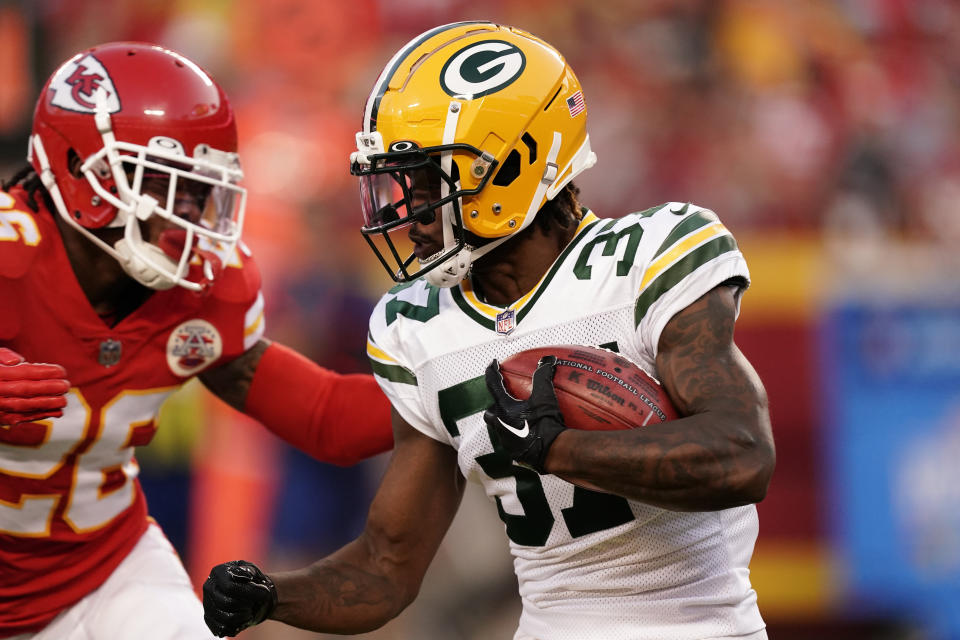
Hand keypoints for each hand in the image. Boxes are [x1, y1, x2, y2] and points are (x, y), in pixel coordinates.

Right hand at [0, 348, 69, 425]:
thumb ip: (3, 355)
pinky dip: (39, 415)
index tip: (61, 371)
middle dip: (48, 388)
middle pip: (25, 389)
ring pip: (23, 405)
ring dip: (47, 404)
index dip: (44, 372)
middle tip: (66, 386)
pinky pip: (20, 417)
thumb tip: (18, 361)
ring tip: (64, 401)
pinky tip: (56, 412)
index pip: (23, 372)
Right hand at [203, 560, 277, 637]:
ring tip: (250, 609)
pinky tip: (244, 617)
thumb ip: (250, 572)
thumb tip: (247, 578)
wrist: (245, 591)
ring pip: (227, 618)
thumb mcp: (252, 570)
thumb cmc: (250, 580)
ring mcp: (207, 604)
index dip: (251, 592)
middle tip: (256, 602)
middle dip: (248, 604)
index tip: (265, 593)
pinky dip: (238, 625)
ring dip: (245, 615)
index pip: (230, 587)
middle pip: (229, 603)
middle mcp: (209, 588)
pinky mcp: (209, 619)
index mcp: (218, 573)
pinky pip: (224, 629)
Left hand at [483, 355, 565, 472]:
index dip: (492, 372)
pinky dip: (515, 433)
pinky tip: (527, 432)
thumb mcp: (545, 398)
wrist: (552, 452)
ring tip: (516, 415)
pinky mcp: (513, 452)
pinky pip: (510, 439)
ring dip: (504, 419)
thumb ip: (543, 376)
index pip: (493, 385)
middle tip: (505, 398)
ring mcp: (505, 440)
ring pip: (499, 426)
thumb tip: (547, 359)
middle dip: (495, 404)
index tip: (493, 363)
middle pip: (491, 411)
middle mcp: (500, 424)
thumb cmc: (546, 424)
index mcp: (504, 408)